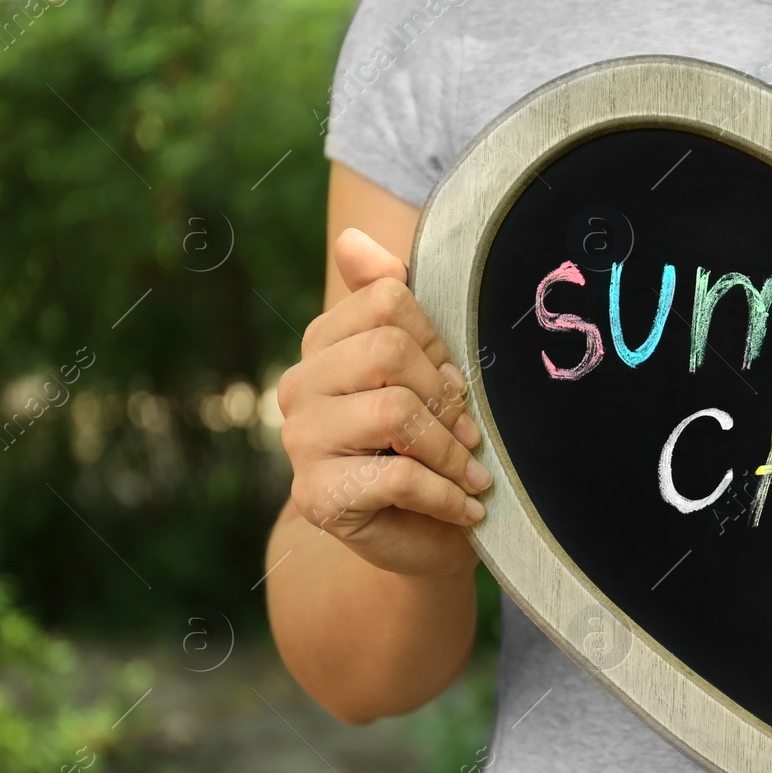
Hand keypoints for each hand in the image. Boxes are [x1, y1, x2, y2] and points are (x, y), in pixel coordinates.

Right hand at [277, 228, 487, 576]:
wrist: (421, 535)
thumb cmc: (429, 443)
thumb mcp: (423, 369)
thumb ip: (390, 301)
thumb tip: (351, 237)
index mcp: (322, 344)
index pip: (387, 300)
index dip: (438, 340)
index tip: (458, 383)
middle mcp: (298, 387)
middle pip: (388, 350)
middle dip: (446, 393)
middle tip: (471, 433)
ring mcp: (300, 442)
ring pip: (394, 411)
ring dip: (451, 449)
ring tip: (472, 473)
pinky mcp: (316, 497)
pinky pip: (398, 477)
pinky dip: (447, 494)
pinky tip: (467, 507)